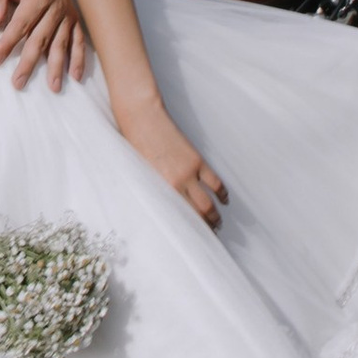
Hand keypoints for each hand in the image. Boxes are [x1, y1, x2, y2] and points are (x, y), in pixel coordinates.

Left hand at [0, 0, 90, 90]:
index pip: (21, 24)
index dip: (8, 43)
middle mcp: (56, 5)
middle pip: (41, 39)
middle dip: (29, 63)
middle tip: (18, 83)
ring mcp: (67, 13)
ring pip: (61, 43)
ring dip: (57, 67)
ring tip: (53, 88)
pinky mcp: (73, 17)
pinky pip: (78, 40)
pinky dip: (79, 58)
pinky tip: (76, 76)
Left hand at [114, 94, 224, 226]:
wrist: (142, 118)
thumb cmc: (134, 145)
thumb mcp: (140, 173)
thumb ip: (153, 189)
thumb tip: (162, 204)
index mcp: (159, 189)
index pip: (178, 217)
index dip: (187, 230)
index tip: (192, 239)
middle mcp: (176, 184)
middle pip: (197, 213)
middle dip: (205, 226)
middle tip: (209, 234)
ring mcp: (189, 172)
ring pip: (208, 201)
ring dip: (215, 214)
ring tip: (217, 222)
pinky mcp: (197, 160)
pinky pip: (214, 181)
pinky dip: (222, 192)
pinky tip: (223, 199)